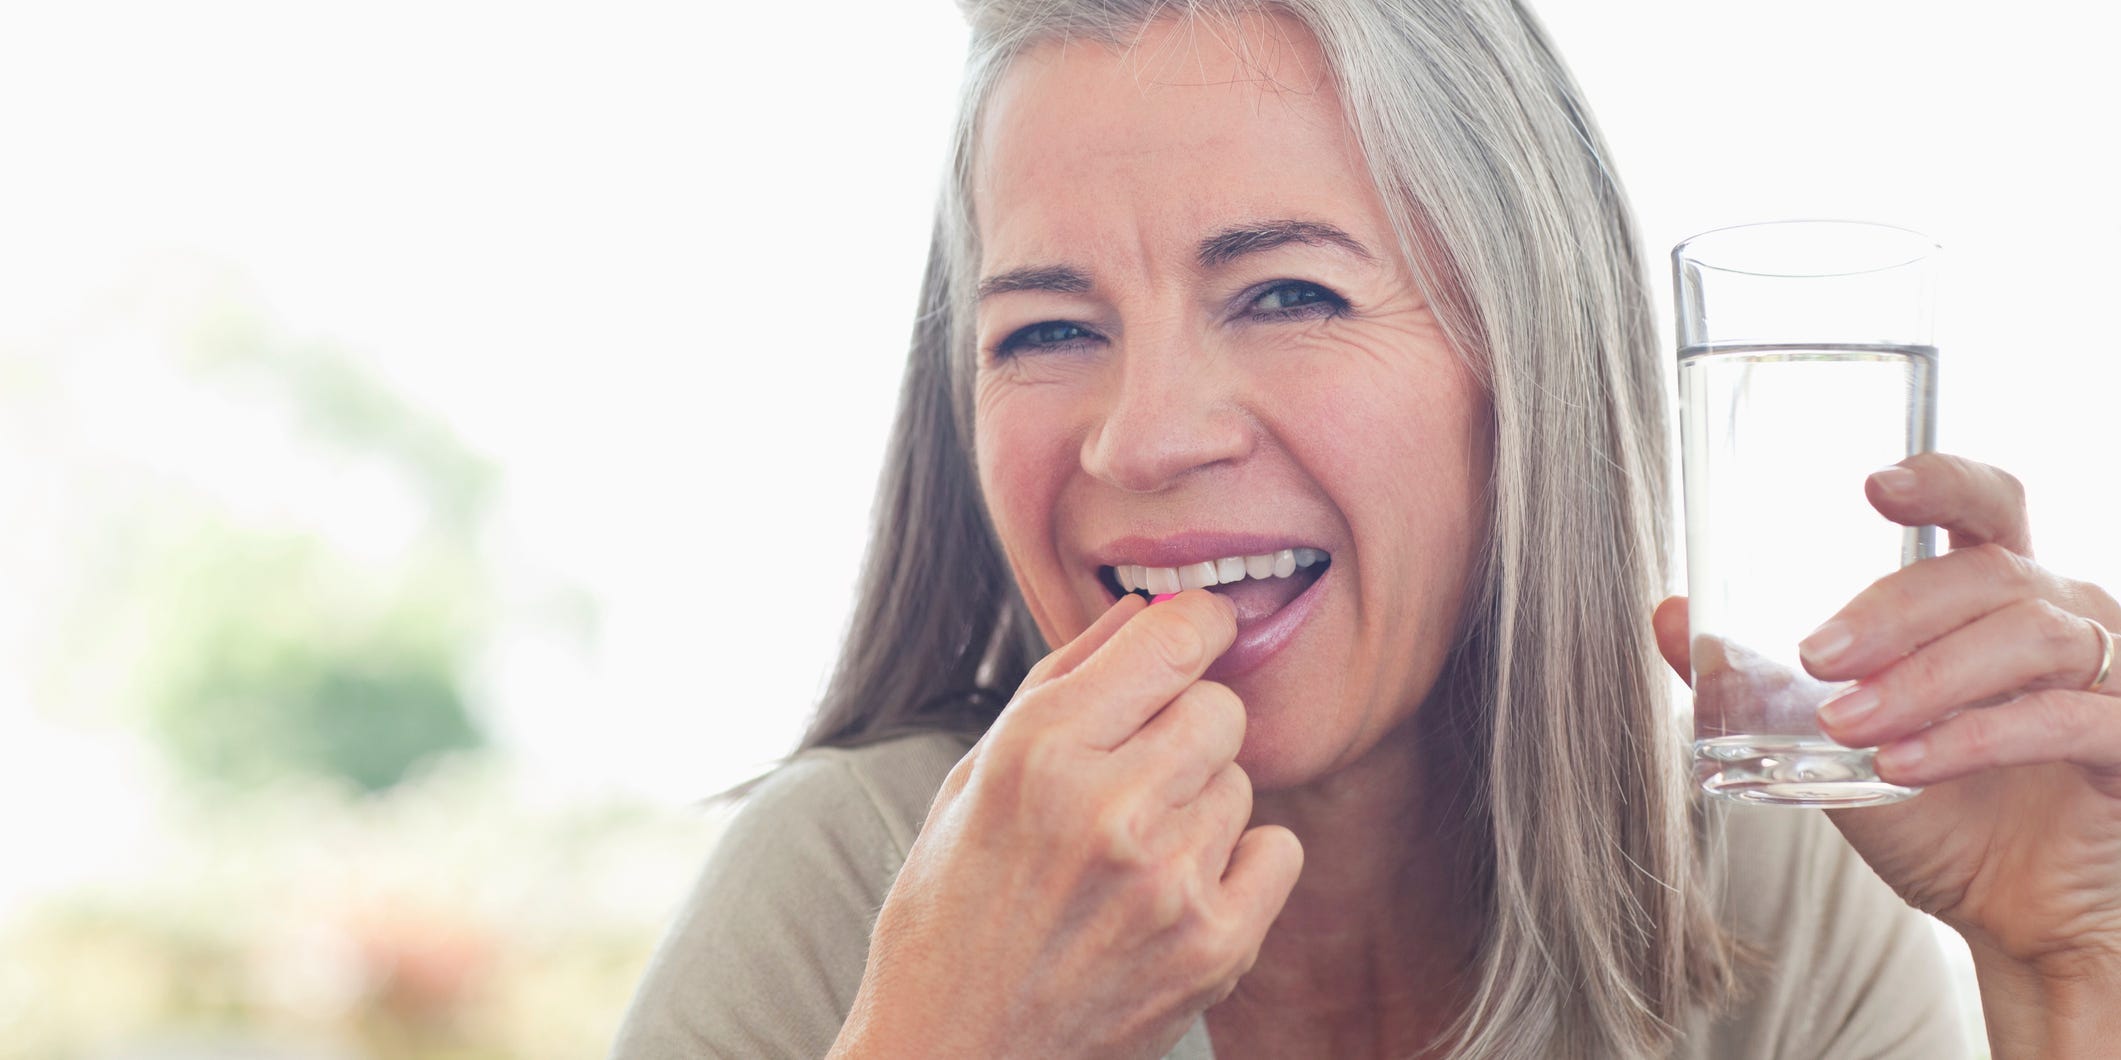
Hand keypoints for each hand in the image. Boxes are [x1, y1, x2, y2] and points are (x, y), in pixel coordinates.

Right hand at [832, 590, 1303, 1059]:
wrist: (954, 1054)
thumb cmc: (951, 909)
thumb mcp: (974, 778)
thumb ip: (1061, 681)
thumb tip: (1144, 608)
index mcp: (1039, 750)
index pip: (1172, 637)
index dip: (1196, 624)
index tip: (1200, 631)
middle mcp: (1107, 806)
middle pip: (1219, 707)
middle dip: (1187, 727)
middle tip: (1142, 773)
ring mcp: (1167, 880)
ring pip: (1242, 783)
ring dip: (1202, 805)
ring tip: (1136, 854)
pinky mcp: (1212, 947)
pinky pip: (1279, 851)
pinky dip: (1243, 865)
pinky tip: (1180, 890)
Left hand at [1655, 453, 2120, 1054]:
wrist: (2015, 919)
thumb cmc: (1939, 815)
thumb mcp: (1829, 746)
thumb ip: (1755, 680)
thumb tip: (1668, 615)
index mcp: (1998, 596)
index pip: (1985, 506)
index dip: (1941, 480)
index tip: (1874, 485)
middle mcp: (2065, 618)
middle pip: (1991, 571)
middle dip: (1896, 607)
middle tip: (1816, 655)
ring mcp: (2110, 678)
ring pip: (2028, 637)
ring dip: (1925, 677)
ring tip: (1848, 724)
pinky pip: (2064, 719)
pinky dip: (1977, 738)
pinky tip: (1907, 765)